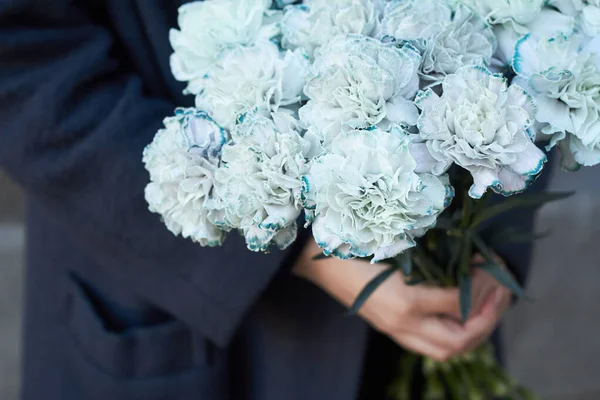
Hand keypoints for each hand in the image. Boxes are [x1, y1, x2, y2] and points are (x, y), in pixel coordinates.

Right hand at [293, 239, 511, 360]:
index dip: (482, 285)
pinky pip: (427, 344)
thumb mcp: (395, 245)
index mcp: (404, 300)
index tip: (492, 265)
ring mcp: (393, 329)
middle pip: (457, 342)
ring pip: (443, 350)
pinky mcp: (388, 327)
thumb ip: (430, 259)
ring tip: (486, 307)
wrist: (316, 257)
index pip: (459, 303)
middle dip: (487, 321)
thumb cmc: (353, 243)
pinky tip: (458, 314)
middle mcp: (401, 322)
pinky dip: (451, 334)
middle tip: (500, 294)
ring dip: (472, 333)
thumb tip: (469, 263)